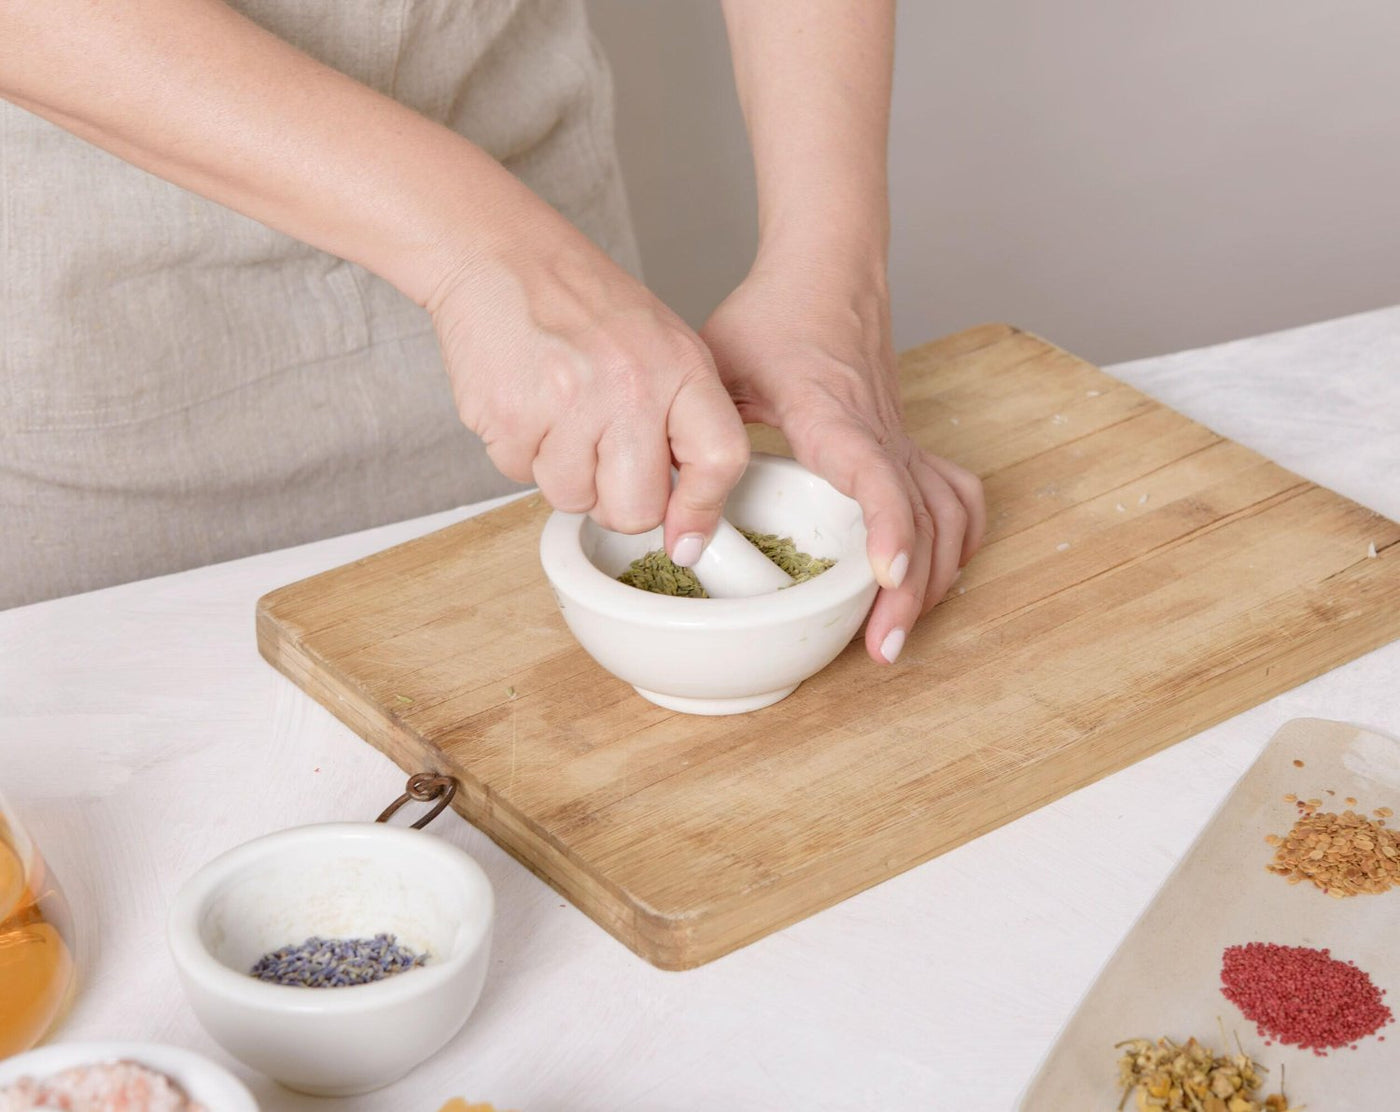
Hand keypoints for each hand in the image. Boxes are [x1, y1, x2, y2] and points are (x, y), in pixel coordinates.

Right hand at [429, 203, 749, 559]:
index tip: (686, 538)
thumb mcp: (659, 344)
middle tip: (601, 455)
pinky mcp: (513, 418)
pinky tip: (526, 401)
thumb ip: (682, 420)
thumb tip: (687, 518)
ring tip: (558, 412)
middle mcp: (631, 388)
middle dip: (618, 502)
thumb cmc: (581, 300)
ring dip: (564, 473)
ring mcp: (569, 405)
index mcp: (680, 367)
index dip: (703, 511)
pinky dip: (521, 451)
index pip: (720, 460)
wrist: (499, 253)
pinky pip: (521, 476)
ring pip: (574, 500)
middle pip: (638, 509)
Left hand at [701, 256, 985, 663]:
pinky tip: (933, 574)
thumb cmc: (772, 315)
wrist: (829, 268)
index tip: (888, 577)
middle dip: (912, 590)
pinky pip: (955, 495)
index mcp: (832, 414)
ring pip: (949, 514)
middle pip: (925, 516)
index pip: (876, 474)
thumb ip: (691, 436)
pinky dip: (956, 541)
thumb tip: (668, 516)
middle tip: (880, 649)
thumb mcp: (715, 365)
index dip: (888, 526)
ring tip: (900, 631)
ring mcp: (903, 438)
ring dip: (937, 576)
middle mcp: (881, 432)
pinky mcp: (910, 440)